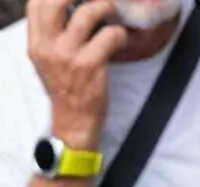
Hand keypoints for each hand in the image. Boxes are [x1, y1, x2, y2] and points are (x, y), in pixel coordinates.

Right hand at [26, 0, 127, 147]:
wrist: (74, 120)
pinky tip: (121, 39)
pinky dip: (120, 33)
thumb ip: (51, 36)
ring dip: (105, 7)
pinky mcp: (90, 64)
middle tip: (97, 0)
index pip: (36, 4)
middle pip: (57, 1)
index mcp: (36, 44)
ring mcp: (69, 55)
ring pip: (88, 13)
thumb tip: (66, 8)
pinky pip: (110, 35)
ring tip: (113, 12)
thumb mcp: (47, 60)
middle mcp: (48, 46)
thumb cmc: (65, 88)